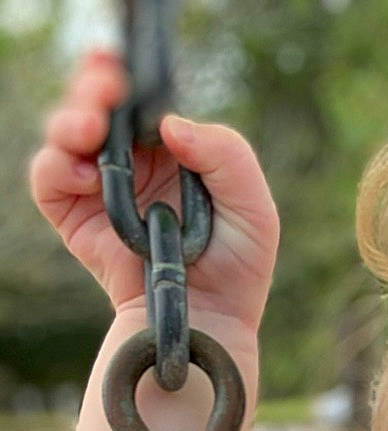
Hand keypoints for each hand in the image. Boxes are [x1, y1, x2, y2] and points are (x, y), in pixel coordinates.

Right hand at [29, 49, 278, 336]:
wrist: (211, 324)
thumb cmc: (237, 269)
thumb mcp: (254, 208)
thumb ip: (228, 157)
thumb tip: (171, 126)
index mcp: (170, 150)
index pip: (138, 98)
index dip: (124, 76)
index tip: (122, 64)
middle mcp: (130, 163)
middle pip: (97, 105)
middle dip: (94, 86)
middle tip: (105, 83)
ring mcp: (100, 189)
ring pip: (66, 133)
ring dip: (71, 120)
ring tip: (90, 129)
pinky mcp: (76, 219)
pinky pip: (49, 179)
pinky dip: (57, 167)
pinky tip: (85, 175)